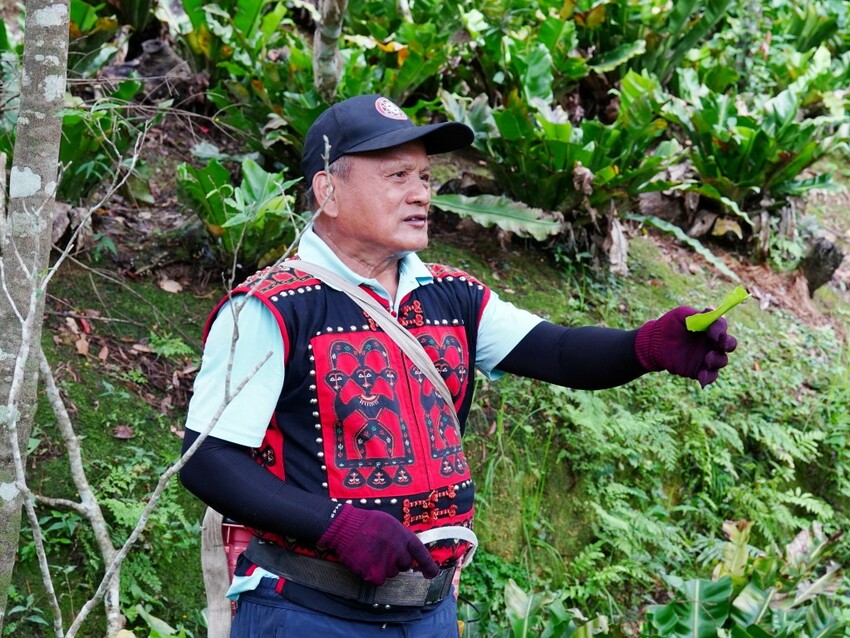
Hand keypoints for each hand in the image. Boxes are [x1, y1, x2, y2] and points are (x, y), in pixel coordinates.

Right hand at [318, 504, 438, 585]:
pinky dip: (372, 574)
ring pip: (391, 573)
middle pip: (405, 565)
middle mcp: (398, 550)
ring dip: (384, 567)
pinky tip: (365, 561)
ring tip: (371, 553)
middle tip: (383, 551)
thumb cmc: (367, 523)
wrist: (345, 527)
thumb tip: (407, 550)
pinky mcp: (374, 573)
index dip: (428, 564)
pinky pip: (379, 580)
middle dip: (397, 561)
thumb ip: (401, 537)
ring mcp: (386, 563)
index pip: (421, 552)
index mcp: (404, 536)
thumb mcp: (390, 523)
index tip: (432, 574)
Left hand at [635, 306, 737, 387]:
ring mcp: (707, 356)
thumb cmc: (669, 325)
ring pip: (722, 360)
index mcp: (709, 327)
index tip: (712, 333)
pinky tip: (702, 378)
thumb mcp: (680, 315)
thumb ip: (694, 314)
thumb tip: (709, 313)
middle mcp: (712, 342)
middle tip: (720, 346)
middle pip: (729, 343)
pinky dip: (709, 378)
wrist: (655, 343)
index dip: (720, 329)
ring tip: (707, 360)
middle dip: (728, 344)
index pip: (721, 326)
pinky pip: (710, 376)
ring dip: (717, 360)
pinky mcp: (700, 370)